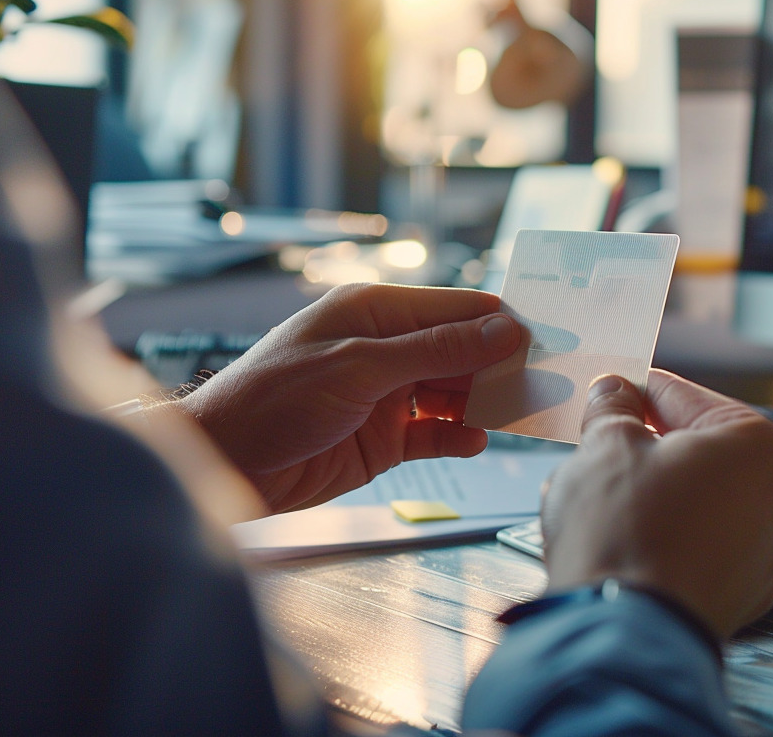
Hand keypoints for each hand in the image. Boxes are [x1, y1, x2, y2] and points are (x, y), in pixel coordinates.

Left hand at [173, 283, 519, 512]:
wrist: (223, 464)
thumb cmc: (274, 399)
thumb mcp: (360, 367)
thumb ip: (436, 350)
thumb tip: (504, 329)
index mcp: (376, 311)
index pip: (456, 308)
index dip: (501, 322)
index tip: (549, 338)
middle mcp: (386, 348)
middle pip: (461, 351)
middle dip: (500, 365)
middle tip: (546, 381)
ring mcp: (387, 395)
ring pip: (454, 393)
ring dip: (484, 403)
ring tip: (522, 412)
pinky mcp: (384, 439)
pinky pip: (435, 434)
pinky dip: (457, 437)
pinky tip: (477, 441)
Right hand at [540, 370, 772, 639]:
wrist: (623, 637)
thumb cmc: (627, 537)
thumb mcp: (605, 446)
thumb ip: (613, 410)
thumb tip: (613, 394)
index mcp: (759, 448)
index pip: (684, 396)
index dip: (635, 391)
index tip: (609, 394)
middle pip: (699, 452)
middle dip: (646, 448)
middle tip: (599, 445)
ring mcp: (763, 558)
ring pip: (699, 504)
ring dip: (653, 494)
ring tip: (598, 498)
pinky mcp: (737, 600)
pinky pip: (698, 551)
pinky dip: (666, 540)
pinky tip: (622, 541)